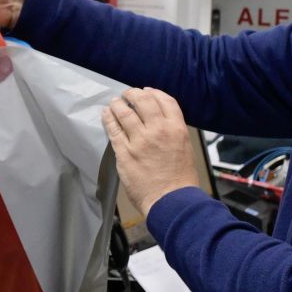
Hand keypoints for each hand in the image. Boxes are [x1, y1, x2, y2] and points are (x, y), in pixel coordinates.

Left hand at [102, 88, 205, 215]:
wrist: (172, 200)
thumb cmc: (180, 179)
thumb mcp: (184, 148)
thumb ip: (171, 132)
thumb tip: (158, 122)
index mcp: (177, 129)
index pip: (165, 101)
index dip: (154, 93)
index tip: (146, 91)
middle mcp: (158, 130)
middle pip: (143, 101)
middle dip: (133, 94)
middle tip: (127, 94)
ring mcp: (139, 141)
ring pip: (124, 113)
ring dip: (118, 104)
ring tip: (115, 103)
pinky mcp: (124, 153)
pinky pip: (113, 130)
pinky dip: (108, 119)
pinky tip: (106, 114)